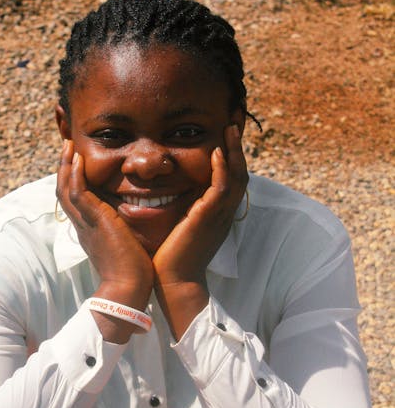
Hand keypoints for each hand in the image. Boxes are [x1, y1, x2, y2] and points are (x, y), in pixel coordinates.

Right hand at [57, 140, 153, 340]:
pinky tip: (77, 158)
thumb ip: (125, 231)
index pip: (76, 201)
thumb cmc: (133, 272)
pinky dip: (75, 174)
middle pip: (64, 191)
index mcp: (90, 230)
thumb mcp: (126, 245)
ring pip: (66, 188)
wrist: (129, 287)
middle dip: (64, 169)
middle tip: (67, 147)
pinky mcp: (93, 220)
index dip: (73, 181)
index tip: (78, 163)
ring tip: (68, 146)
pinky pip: (77, 192)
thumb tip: (136, 223)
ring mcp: (85, 222)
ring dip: (65, 165)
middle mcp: (82, 225)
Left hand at [153, 125, 247, 337]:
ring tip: (229, 129)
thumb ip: (181, 208)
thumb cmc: (170, 258)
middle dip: (238, 149)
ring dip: (234, 152)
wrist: (172, 282)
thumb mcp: (179, 227)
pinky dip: (222, 169)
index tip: (225, 138)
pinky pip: (222, 189)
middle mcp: (223, 214)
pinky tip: (216, 152)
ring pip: (236, 178)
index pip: (231, 181)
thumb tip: (169, 191)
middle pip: (240, 175)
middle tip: (233, 125)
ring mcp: (219, 217)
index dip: (231, 159)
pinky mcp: (208, 219)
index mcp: (217, 216)